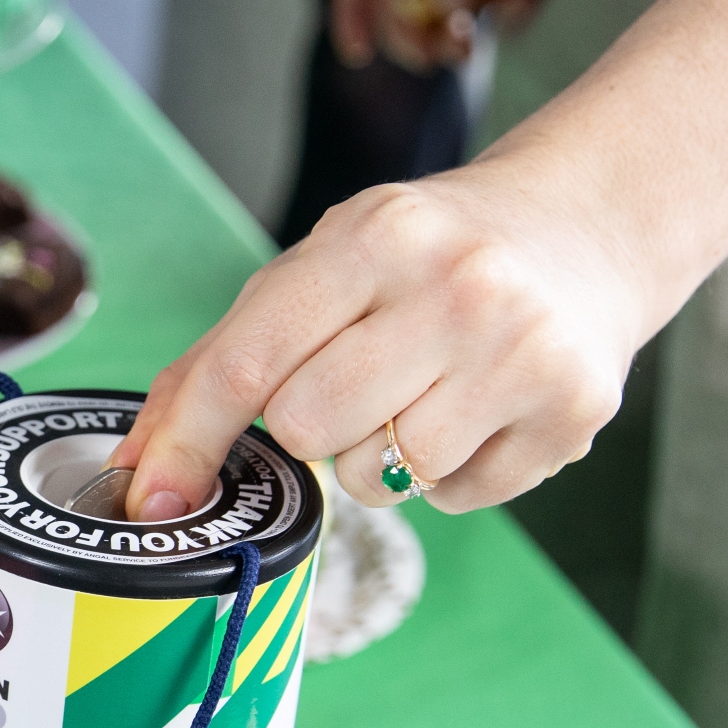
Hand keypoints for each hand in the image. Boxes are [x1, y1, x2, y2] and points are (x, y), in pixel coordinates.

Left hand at [112, 158, 643, 515]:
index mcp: (376, 235)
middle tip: (354, 384)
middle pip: (308, 430)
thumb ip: (221, 360)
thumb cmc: (426, 257)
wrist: (589, 227)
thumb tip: (138, 472)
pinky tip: (478, 408)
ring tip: (422, 391)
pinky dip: (448, 474)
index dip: (187, 442)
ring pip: (380, 479)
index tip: (151, 501)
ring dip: (379, 459)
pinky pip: (455, 500)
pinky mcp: (572, 414)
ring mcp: (523, 352)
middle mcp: (458, 287)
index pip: (250, 362)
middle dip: (308, 429)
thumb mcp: (326, 267)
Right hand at [327, 0, 546, 72]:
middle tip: (443, 56)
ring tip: (490, 30)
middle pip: (401, 7)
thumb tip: (446, 20)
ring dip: (465, 32)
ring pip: (448, 15)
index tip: (358, 54)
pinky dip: (508, 13)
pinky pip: (495, 8)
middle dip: (416, 36)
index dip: (350, 12)